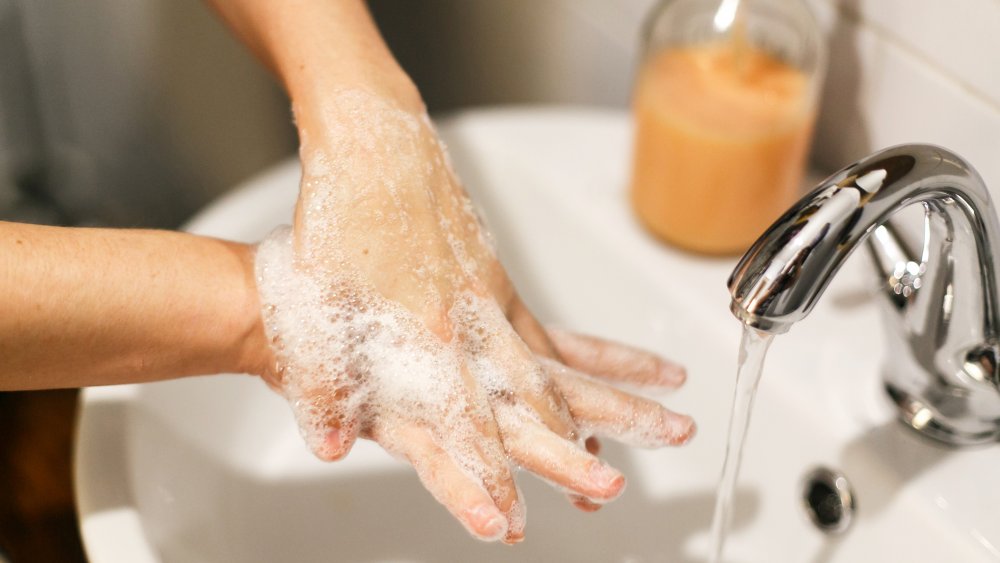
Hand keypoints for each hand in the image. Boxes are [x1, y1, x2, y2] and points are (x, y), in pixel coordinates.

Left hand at [255, 89, 694, 542]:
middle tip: (612, 488)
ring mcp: (495, 299)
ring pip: (564, 364)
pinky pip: (560, 333)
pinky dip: (601, 357)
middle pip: (539, 398)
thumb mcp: (314, 306)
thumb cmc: (340, 216)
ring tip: (673, 410)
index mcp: (432, 332)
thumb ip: (323, 383)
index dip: (486, 479)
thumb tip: (328, 443)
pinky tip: (632, 367)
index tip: (507, 523)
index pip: (467, 425)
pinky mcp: (499, 282)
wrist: (373, 141)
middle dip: (576, 450)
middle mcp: (478, 320)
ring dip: (616, 398)